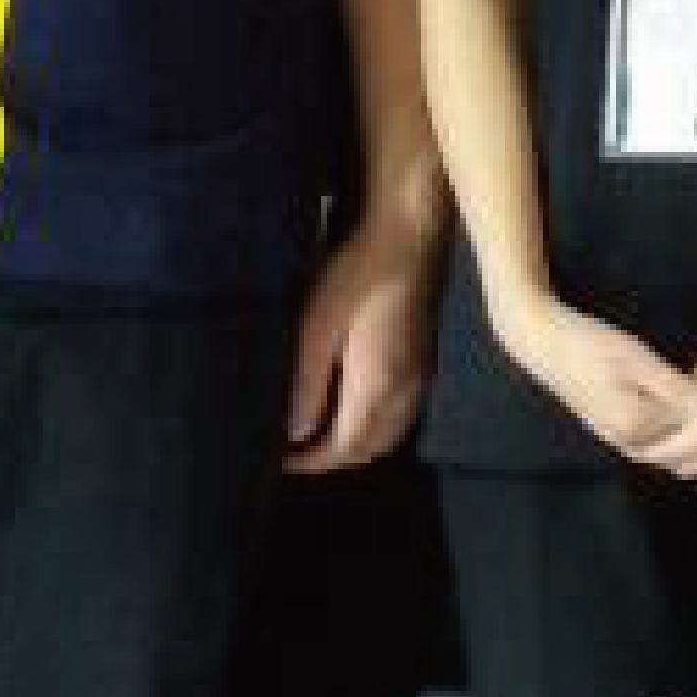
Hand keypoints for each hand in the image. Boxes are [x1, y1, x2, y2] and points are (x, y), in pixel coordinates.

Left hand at [286, 211, 442, 470]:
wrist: (409, 234)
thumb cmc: (357, 276)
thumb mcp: (317, 329)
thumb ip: (306, 385)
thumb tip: (293, 432)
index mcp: (376, 388)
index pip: (342, 449)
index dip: (307, 461)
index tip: (273, 459)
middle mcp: (404, 391)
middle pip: (368, 450)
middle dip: (330, 459)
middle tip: (292, 451)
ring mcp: (419, 376)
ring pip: (387, 433)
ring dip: (353, 444)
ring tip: (316, 433)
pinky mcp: (423, 359)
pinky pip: (398, 414)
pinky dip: (371, 425)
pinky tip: (350, 405)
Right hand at [491, 290, 696, 463]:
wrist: (543, 342)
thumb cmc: (592, 345)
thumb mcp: (640, 361)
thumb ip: (677, 389)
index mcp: (636, 428)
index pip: (692, 429)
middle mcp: (625, 441)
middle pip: (680, 442)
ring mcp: (615, 436)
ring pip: (666, 440)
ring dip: (690, 427)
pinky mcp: (611, 425)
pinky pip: (651, 434)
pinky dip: (672, 424)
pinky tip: (688, 404)